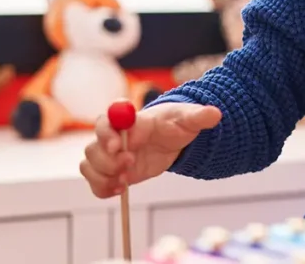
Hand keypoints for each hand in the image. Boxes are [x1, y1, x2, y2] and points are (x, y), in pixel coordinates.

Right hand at [79, 102, 220, 197]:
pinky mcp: (111, 171)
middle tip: (129, 165)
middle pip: (93, 146)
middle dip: (107, 160)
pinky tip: (120, 190)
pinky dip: (101, 188)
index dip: (108, 134)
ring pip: (88, 164)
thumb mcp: (189, 119)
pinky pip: (93, 181)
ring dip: (103, 176)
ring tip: (125, 181)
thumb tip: (215, 114)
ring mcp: (110, 154)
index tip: (119, 146)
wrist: (172, 139)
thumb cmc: (176, 123)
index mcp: (132, 120)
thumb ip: (199, 117)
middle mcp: (115, 136)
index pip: (108, 120)